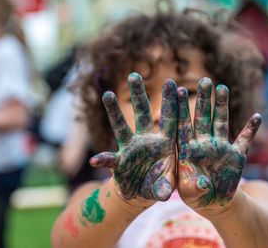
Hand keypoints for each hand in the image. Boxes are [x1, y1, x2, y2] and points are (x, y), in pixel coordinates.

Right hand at [90, 73, 177, 203]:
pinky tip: (95, 161)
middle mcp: (146, 140)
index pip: (169, 119)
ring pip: (122, 126)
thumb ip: (165, 187)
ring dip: (114, 111)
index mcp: (164, 143)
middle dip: (139, 94)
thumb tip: (165, 193)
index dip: (170, 102)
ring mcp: (130, 148)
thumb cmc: (160, 184)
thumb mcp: (166, 186)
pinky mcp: (119, 161)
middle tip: (134, 74)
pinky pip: (109, 159)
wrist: (143, 193)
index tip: (172, 82)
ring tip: (107, 94)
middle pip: (142, 113)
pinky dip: (103, 160)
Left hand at [176, 77, 260, 212]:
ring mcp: (220, 147)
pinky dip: (251, 129)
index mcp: (188, 150)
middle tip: (204, 80)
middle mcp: (204, 144)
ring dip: (222, 106)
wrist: (213, 202)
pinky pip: (245, 140)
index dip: (180, 108)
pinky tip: (257, 116)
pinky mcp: (236, 156)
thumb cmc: (195, 196)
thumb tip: (203, 183)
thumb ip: (193, 188)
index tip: (176, 89)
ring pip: (221, 122)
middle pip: (202, 117)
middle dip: (203, 99)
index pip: (183, 125)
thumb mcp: (191, 194)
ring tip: (222, 88)